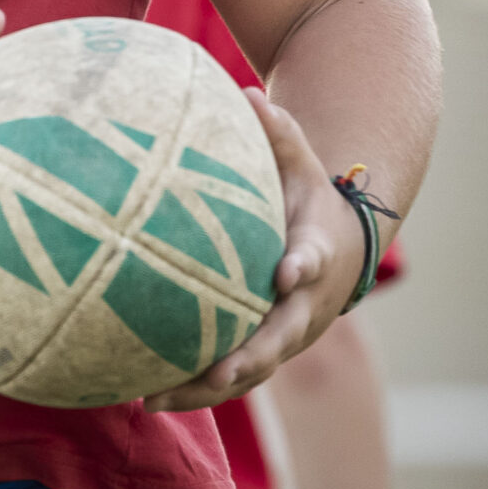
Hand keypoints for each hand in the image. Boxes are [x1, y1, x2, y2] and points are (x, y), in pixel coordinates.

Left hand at [143, 89, 364, 410]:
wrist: (343, 247)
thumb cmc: (309, 197)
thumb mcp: (301, 161)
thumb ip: (277, 131)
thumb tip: (246, 89)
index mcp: (315, 253)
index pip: (312, 258)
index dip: (302, 265)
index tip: (287, 271)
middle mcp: (303, 303)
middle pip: (280, 337)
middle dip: (250, 356)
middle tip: (216, 373)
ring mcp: (285, 334)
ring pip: (251, 370)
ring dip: (207, 388)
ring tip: (154, 399)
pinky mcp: (264, 350)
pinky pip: (230, 374)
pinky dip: (193, 389)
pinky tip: (144, 397)